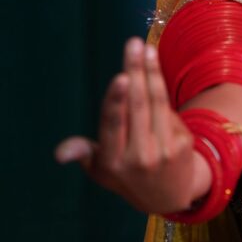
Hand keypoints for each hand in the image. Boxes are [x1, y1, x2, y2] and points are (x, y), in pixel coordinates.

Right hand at [55, 38, 199, 214]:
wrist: (168, 197)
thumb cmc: (126, 175)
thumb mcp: (101, 171)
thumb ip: (84, 154)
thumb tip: (59, 153)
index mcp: (113, 163)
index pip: (115, 126)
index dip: (118, 101)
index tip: (121, 77)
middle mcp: (139, 158)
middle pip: (139, 106)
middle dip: (136, 71)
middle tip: (133, 44)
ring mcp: (163, 151)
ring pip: (158, 102)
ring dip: (152, 71)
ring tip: (147, 48)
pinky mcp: (182, 144)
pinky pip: (168, 111)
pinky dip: (159, 91)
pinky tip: (153, 73)